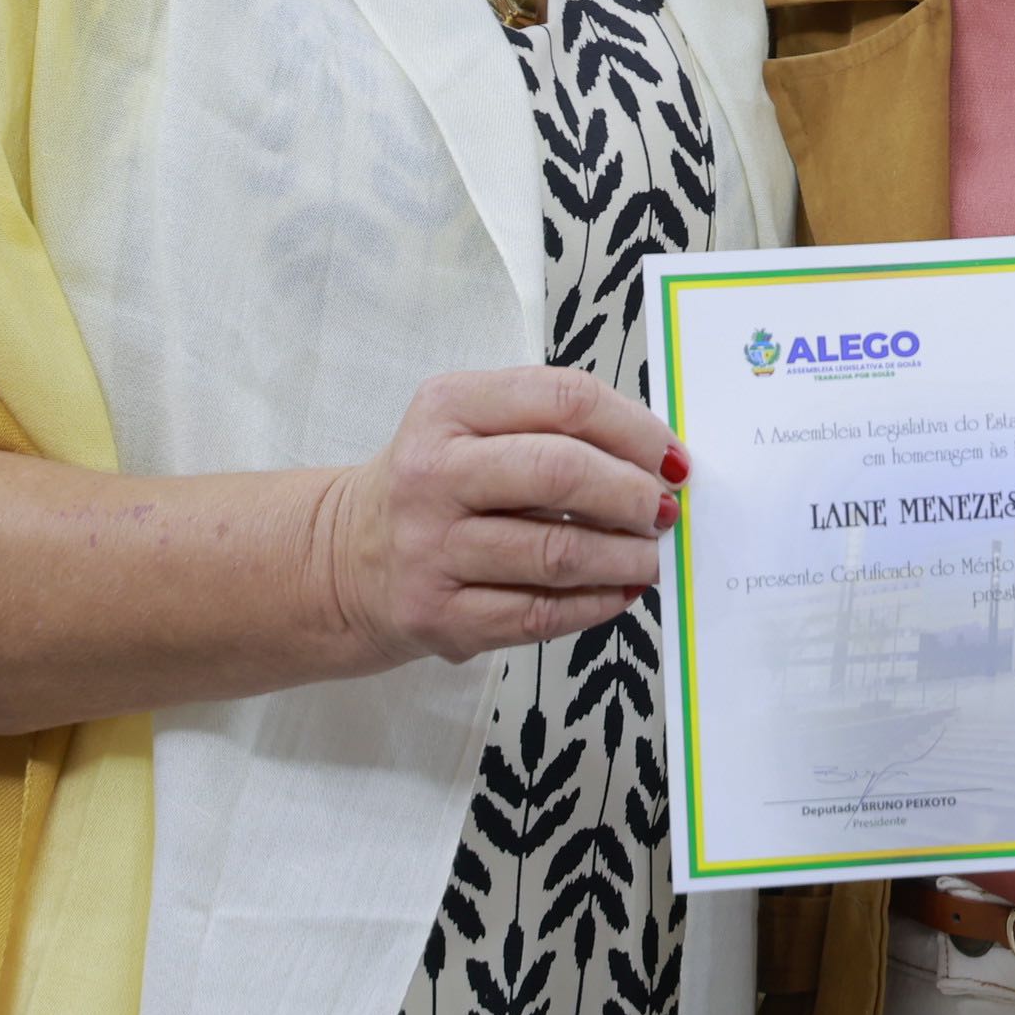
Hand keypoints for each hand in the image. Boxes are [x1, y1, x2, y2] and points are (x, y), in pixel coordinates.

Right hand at [317, 366, 684, 665]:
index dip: (636, 429)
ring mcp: (429, 548)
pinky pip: (539, 614)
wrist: (344, 558)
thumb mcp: (472, 425)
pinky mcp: (435, 615)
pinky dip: (595, 604)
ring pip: (557, 552)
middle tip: (663, 510)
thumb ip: (553, 425)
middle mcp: (432, 474)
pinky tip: (617, 592)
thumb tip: (657, 459)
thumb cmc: (437, 485)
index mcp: (448, 407)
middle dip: (633, 494)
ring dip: (626, 557)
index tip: (670, 457)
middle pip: (562, 473)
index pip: (565, 399)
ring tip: (648, 556)